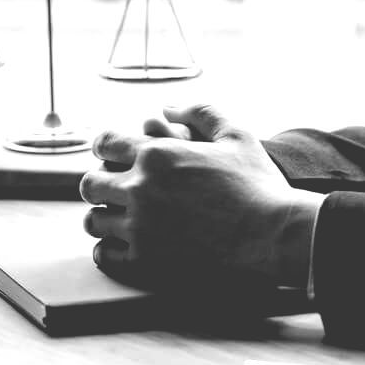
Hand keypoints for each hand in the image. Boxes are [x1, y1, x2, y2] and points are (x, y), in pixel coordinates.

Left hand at [79, 105, 322, 289]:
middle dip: (99, 185)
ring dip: (103, 218)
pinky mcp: (145, 259)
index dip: (105, 149)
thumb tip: (168, 106)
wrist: (275, 235)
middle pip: (90, 184)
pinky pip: (105, 254)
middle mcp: (139, 188)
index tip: (111, 158)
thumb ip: (200, 113)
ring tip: (116, 219)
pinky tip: (120, 246)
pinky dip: (108, 250)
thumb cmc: (259, 185)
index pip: (104, 144)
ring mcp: (139, 226)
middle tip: (111, 191)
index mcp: (155, 154)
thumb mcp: (235, 135)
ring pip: (93, 221)